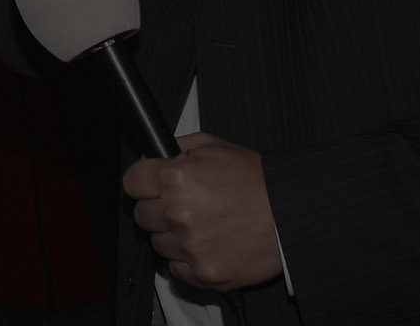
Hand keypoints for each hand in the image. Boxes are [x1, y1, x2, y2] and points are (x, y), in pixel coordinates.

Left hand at [123, 132, 281, 292]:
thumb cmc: (255, 179)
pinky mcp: (203, 274)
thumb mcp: (214, 146)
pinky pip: (176, 269)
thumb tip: (153, 156)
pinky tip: (207, 243)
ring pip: (158, 244)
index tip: (149, 184)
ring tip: (201, 223)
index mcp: (176, 178)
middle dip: (157, 207)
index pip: (131, 183)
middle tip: (181, 203)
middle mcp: (178, 213)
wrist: (288, 214)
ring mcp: (190, 247)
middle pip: (141, 215)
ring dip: (172, 235)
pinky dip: (187, 259)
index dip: (142, 181)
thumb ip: (178, 147)